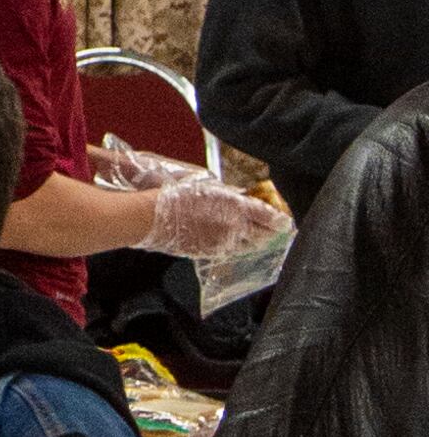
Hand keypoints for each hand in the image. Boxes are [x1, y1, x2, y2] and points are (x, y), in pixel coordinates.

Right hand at [150, 170, 283, 262]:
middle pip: (262, 235)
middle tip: (278, 232)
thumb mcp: (201, 182)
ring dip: (256, 242)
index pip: (266, 215)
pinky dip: (236, 247)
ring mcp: (221, 243)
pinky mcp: (208, 253)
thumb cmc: (172, 193)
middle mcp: (233, 227)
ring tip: (261, 239)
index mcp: (233, 206)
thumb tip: (234, 194)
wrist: (151, 217)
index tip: (286, 222)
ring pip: (248, 246)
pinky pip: (229, 251)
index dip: (279, 220)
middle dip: (272, 234)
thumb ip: (223, 192)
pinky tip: (235, 243)